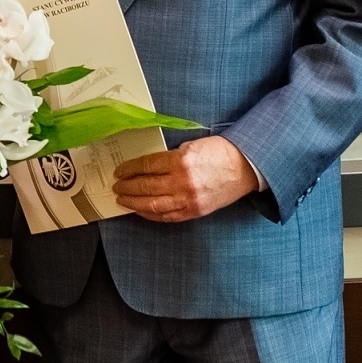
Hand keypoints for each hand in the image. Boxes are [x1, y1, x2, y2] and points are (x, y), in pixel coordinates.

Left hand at [112, 135, 259, 221]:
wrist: (245, 168)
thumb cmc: (220, 152)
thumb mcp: (192, 145)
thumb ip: (170, 156)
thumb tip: (148, 165)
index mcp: (180, 161)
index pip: (146, 166)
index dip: (129, 169)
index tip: (119, 171)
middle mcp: (182, 182)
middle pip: (146, 186)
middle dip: (127, 187)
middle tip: (116, 186)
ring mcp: (188, 200)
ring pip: (153, 205)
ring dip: (133, 203)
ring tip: (122, 199)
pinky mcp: (195, 211)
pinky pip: (167, 216)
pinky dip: (151, 214)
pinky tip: (140, 210)